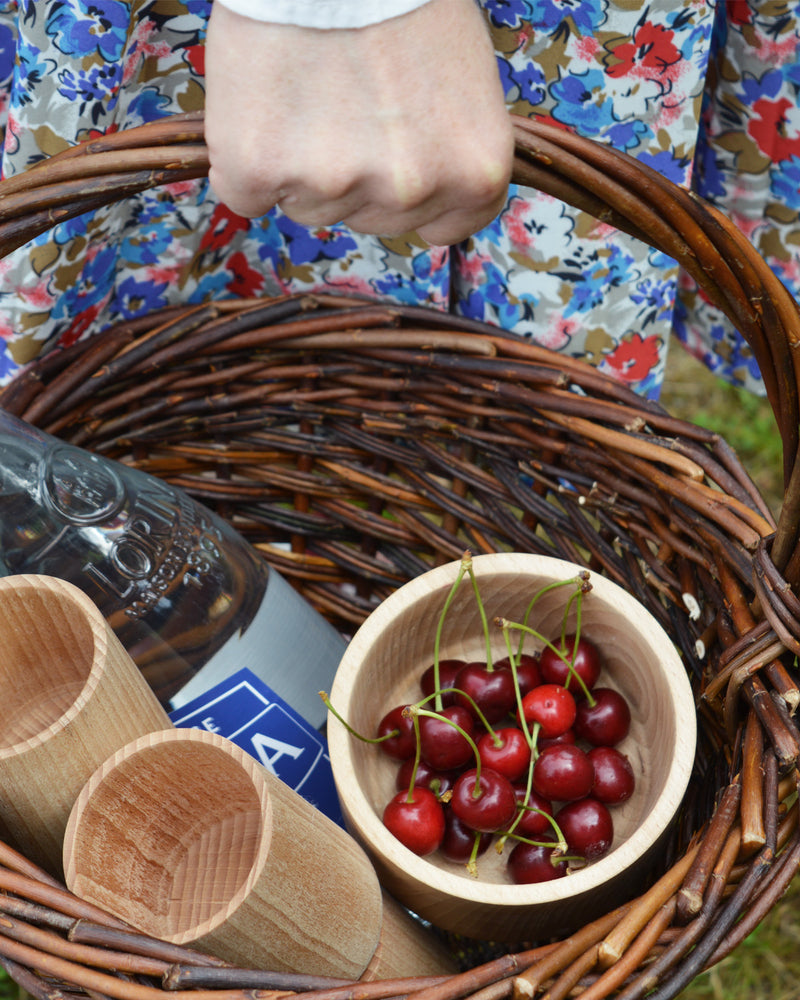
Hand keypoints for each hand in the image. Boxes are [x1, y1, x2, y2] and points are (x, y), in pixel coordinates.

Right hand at [204, 0, 513, 244]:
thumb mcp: (464, 80)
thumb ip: (448, 149)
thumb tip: (419, 192)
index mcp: (473, 172)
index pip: (445, 227)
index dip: (415, 194)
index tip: (395, 153)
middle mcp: (409, 191)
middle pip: (371, 220)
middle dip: (356, 174)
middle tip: (344, 97)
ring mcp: (332, 185)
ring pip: (309, 208)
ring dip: (300, 166)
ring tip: (304, 87)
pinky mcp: (258, 169)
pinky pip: (245, 194)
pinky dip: (245, 162)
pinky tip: (263, 104)